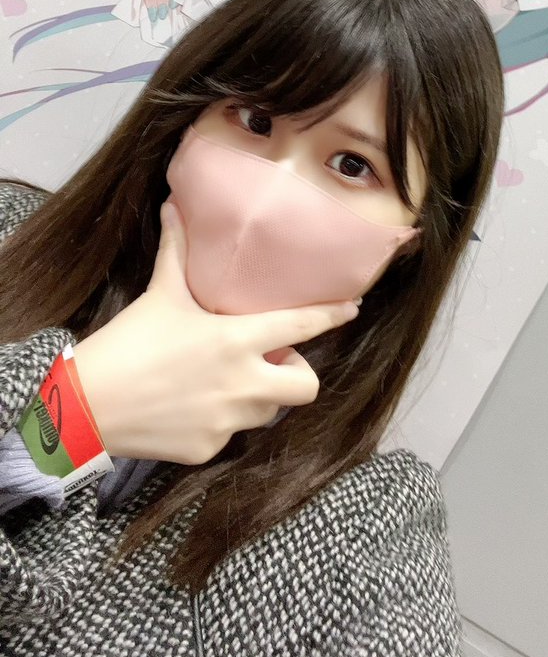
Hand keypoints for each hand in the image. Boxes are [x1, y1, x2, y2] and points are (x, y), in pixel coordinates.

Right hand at [73, 202, 359, 464]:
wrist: (86, 407)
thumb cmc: (128, 343)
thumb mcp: (160, 294)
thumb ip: (176, 251)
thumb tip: (172, 205)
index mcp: (236, 340)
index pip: (303, 326)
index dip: (333, 316)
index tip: (352, 308)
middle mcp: (243, 384)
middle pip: (307, 386)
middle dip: (298, 373)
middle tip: (271, 359)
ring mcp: (229, 423)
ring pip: (268, 411)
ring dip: (257, 396)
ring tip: (222, 380)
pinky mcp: (210, 451)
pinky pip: (231, 434)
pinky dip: (220, 421)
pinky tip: (189, 407)